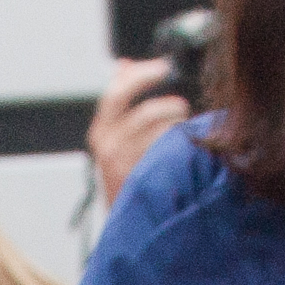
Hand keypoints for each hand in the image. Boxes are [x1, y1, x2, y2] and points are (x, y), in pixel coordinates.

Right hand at [85, 56, 192, 209]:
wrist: (121, 219)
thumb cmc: (123, 172)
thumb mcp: (114, 134)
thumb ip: (120, 99)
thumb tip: (124, 64)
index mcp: (101, 128)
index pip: (118, 90)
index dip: (142, 74)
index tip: (164, 67)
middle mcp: (108, 144)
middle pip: (144, 111)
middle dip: (169, 104)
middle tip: (182, 106)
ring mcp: (124, 162)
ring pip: (161, 132)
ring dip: (178, 127)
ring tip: (182, 131)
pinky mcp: (140, 177)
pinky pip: (167, 151)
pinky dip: (179, 144)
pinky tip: (182, 147)